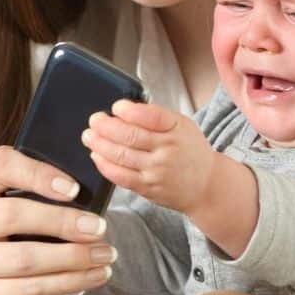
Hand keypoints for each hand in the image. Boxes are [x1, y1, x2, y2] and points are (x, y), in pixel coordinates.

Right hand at [0, 145, 116, 294]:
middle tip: (100, 227)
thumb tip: (88, 191)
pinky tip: (96, 275)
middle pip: (11, 215)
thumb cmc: (28, 240)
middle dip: (63, 221)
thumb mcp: (30, 208)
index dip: (39, 174)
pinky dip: (69, 281)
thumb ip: (44, 193)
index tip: (76, 189)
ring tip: (106, 254)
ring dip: (73, 256)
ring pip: (23, 257)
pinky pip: (29, 288)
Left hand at [84, 100, 217, 216]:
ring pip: (121, 155)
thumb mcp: (183, 126)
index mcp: (177, 129)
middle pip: (130, 136)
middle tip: (94, 120)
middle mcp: (168, 150)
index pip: (151, 116)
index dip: (129, 110)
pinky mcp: (148, 188)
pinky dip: (105, 165)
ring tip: (89, 136)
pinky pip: (121, 176)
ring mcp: (157, 170)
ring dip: (100, 144)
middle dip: (106, 126)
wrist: (206, 186)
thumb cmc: (191, 152)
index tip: (116, 106)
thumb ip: (157, 117)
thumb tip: (125, 110)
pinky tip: (96, 156)